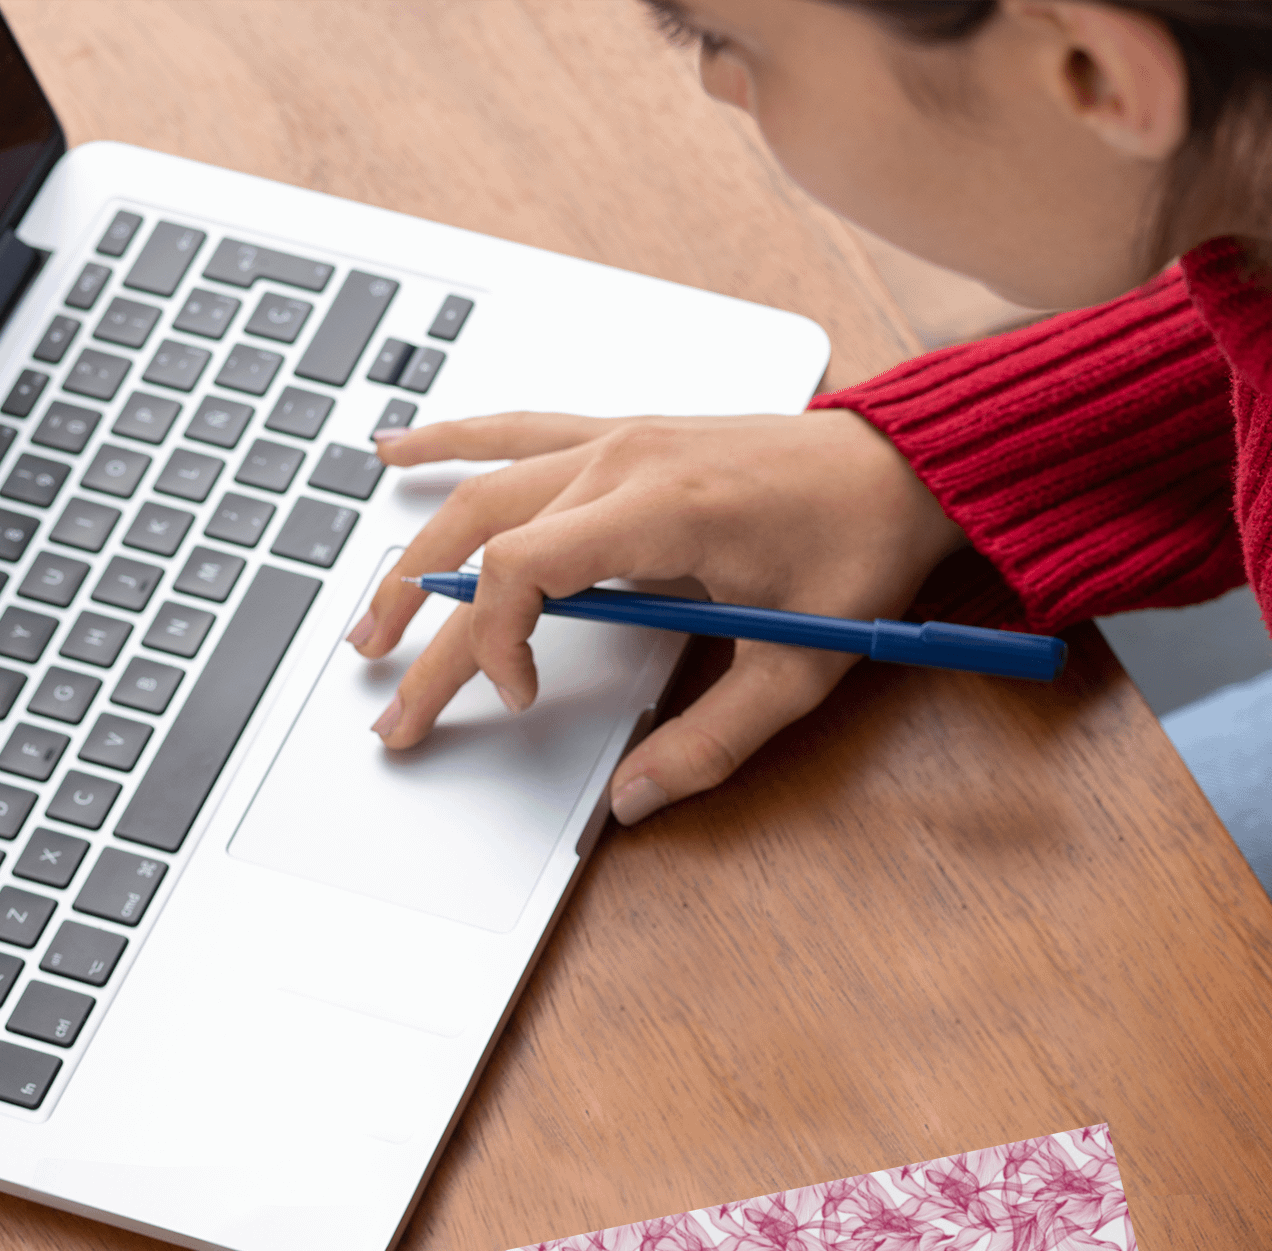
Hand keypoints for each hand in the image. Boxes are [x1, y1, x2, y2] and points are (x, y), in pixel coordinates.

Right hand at [347, 410, 963, 823]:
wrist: (901, 468)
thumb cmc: (857, 551)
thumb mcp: (801, 667)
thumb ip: (716, 740)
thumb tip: (635, 800)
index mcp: (665, 508)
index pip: (527, 564)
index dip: (498, 640)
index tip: (520, 700)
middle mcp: (625, 460)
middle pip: (484, 538)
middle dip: (424, 626)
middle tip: (389, 703)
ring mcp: (617, 439)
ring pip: (482, 487)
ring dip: (414, 551)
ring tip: (370, 620)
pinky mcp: (621, 436)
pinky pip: (515, 429)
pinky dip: (449, 440)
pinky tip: (393, 453)